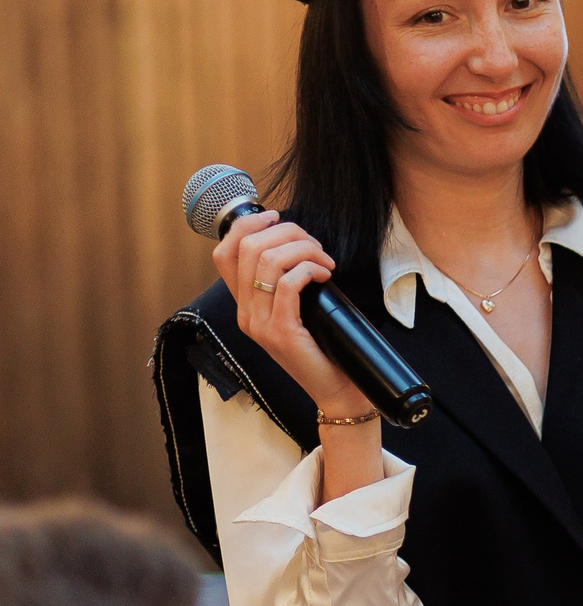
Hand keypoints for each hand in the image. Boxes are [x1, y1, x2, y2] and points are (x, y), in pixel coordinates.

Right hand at [212, 212, 365, 417]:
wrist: (334, 389)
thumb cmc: (322, 345)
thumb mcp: (298, 308)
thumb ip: (287, 281)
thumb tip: (297, 241)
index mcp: (244, 304)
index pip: (224, 254)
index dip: (246, 225)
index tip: (277, 217)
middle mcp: (245, 313)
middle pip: (249, 248)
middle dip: (288, 233)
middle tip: (315, 245)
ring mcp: (259, 324)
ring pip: (268, 261)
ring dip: (304, 249)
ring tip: (325, 261)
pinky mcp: (280, 332)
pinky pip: (288, 284)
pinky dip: (310, 269)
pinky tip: (326, 275)